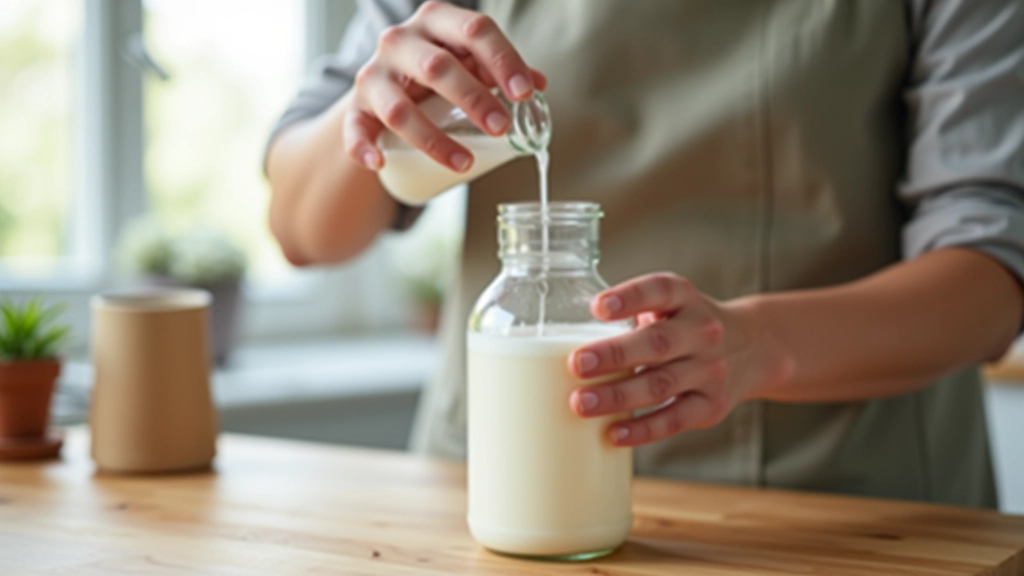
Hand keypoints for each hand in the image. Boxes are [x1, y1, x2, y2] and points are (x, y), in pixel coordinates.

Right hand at [344, 1, 547, 171]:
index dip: (503, 60)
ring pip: (399, 107)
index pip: (475, 30)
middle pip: (438, 67)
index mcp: (437, 22)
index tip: (525, 93)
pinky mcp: (356, 107)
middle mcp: (400, 41)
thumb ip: (500, 71)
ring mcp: (374, 74)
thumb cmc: (437, 69)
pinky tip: (378, 162)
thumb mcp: (469, 61)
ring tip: (465, 163)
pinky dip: (362, 146)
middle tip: (501, 128)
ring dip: (433, 139)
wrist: (385, 82)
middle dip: (474, 99)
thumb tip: (539, 86)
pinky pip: (355, 127)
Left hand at [568, 273, 793, 446]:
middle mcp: (702, 331)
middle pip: (657, 343)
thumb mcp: (670, 305)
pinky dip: (643, 429)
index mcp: (685, 299)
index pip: (660, 290)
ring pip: (661, 385)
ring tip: (581, 403)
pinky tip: (613, 433)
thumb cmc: (686, 326)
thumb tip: (561, 339)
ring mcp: (710, 370)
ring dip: (618, 396)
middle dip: (613, 354)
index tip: (598, 307)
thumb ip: (630, 314)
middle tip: (575, 364)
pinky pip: (674, 419)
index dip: (630, 297)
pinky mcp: (711, 406)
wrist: (753, 348)